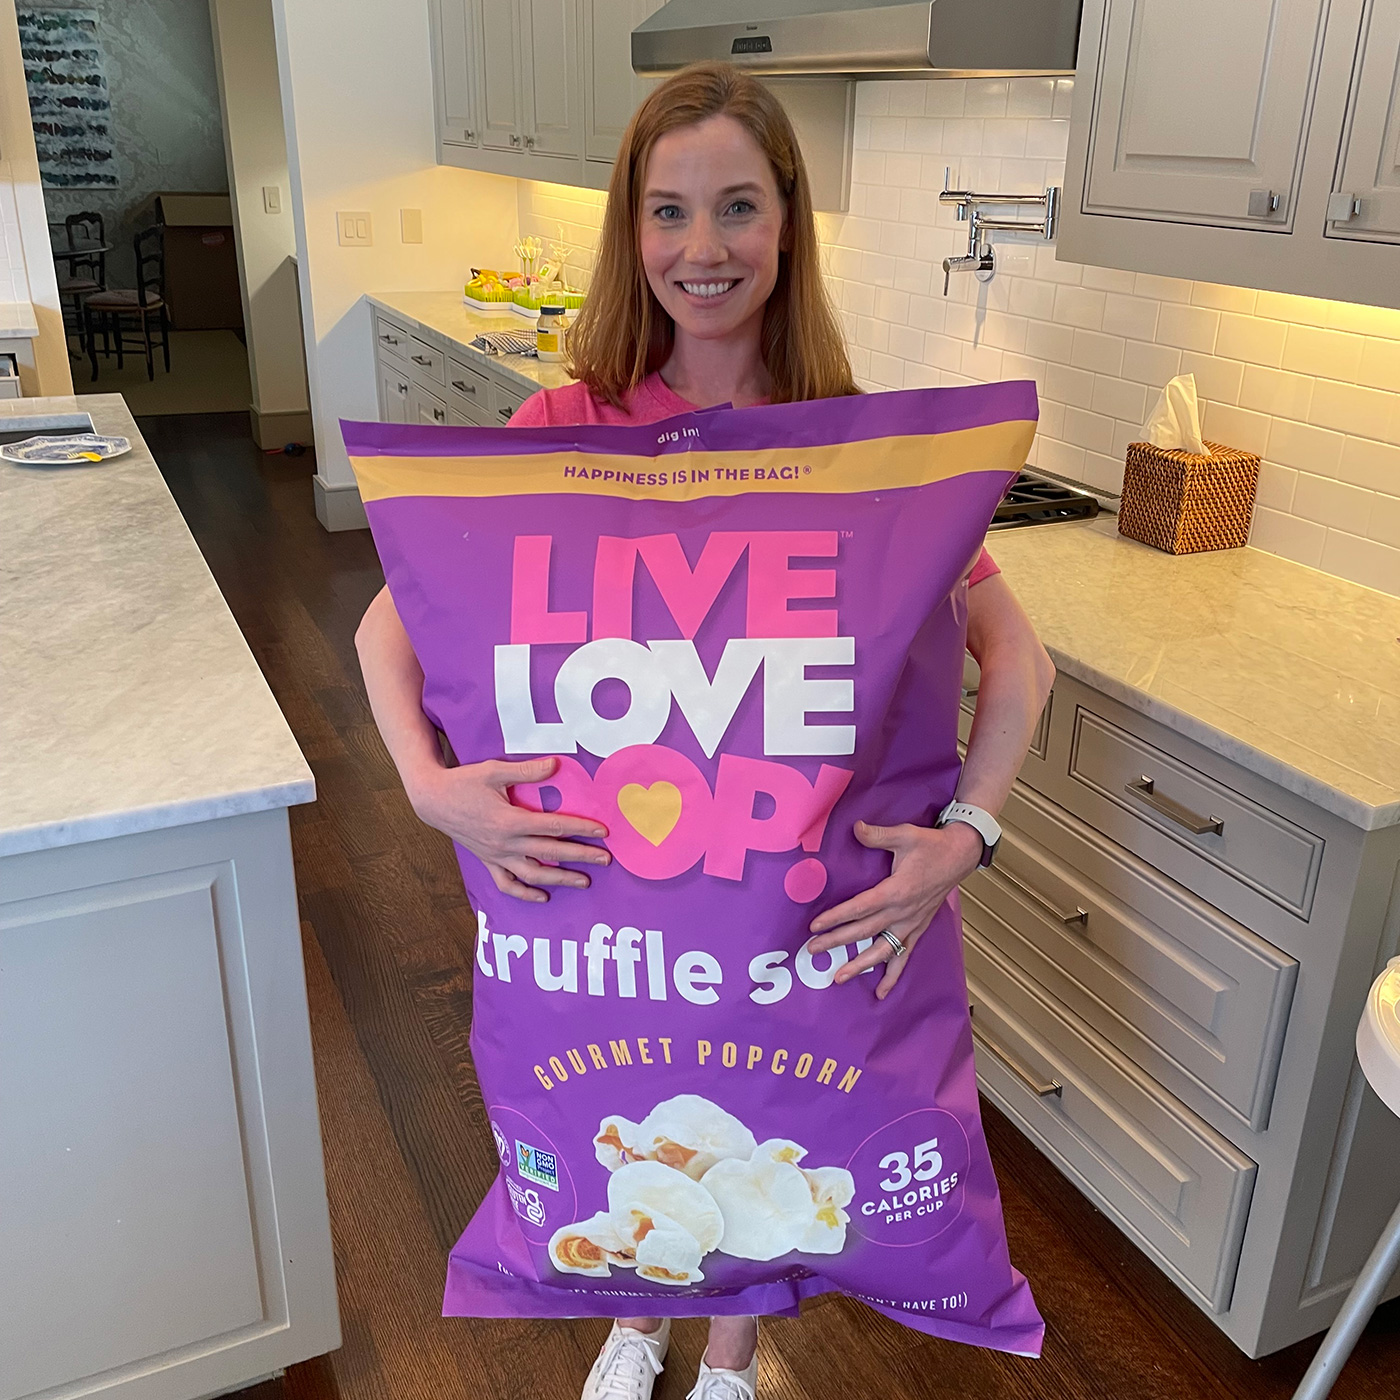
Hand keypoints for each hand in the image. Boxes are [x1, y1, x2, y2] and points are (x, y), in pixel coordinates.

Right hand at [409, 756, 609, 902]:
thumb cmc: (464, 782)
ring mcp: (496, 855)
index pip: (554, 826)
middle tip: (605, 859)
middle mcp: (505, 843)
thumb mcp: (494, 770)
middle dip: (580, 857)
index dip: (581, 829)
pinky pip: (507, 884)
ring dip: (560, 879)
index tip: (603, 832)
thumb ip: (527, 771)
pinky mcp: (487, 861)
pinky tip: (543, 896)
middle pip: (550, 853)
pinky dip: (525, 893)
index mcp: (510, 820)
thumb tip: (555, 764)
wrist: (433, 800)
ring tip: (584, 881)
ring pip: (533, 873)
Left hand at [806, 818, 984, 998]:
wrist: (960, 856)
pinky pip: (903, 956)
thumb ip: (879, 835)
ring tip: (839, 978)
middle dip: (837, 942)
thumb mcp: (905, 835)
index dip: (837, 917)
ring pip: (883, 951)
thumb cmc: (931, 845)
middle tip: (812, 950)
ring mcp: (911, 923)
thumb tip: (856, 828)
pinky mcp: (918, 928)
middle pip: (865, 931)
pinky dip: (893, 975)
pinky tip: (881, 992)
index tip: (815, 926)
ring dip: (860, 965)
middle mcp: (903, 912)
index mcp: (897, 891)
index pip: (860, 908)